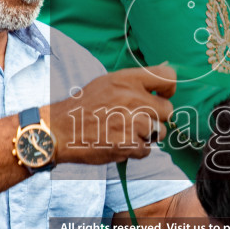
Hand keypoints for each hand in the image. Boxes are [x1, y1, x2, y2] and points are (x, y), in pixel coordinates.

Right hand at [47, 64, 176, 164]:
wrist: (61, 130)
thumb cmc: (85, 106)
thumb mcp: (107, 83)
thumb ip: (135, 82)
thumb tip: (163, 82)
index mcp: (128, 80)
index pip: (168, 78)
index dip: (169, 89)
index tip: (162, 96)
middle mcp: (133, 99)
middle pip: (168, 110)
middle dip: (156, 117)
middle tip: (138, 120)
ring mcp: (133, 123)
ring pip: (159, 132)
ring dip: (146, 135)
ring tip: (125, 132)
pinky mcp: (130, 145)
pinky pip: (147, 150)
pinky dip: (136, 150)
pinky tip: (119, 143)